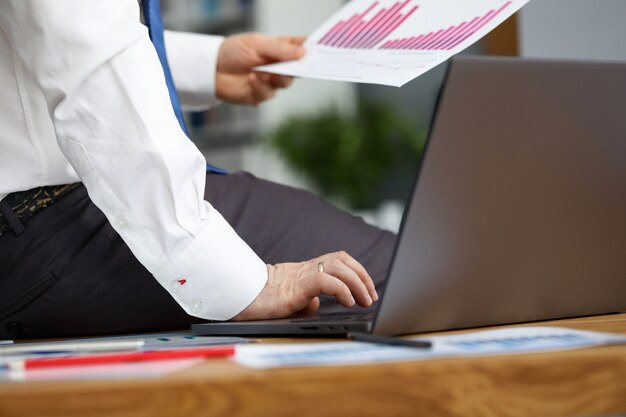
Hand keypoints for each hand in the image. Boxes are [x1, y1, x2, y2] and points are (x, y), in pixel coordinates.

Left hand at [216, 33, 305, 105]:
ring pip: (285, 83)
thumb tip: (302, 53)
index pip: (301, 48)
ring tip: (262, 71)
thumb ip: (279, 49)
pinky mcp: (261, 95)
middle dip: (299, 68)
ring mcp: (271, 81)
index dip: (312, 50)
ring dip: (276, 77)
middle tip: (299, 66)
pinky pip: (268, 93)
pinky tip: (251, 78)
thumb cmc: (232, 51)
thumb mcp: (256, 44)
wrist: (210, 70)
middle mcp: (278, 66)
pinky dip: (260, 86)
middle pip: (299, 69)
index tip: (321, 51)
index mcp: (280, 49)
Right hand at [233, 251, 378, 320]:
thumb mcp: (292, 302)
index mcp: (307, 270)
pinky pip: (326, 281)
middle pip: (343, 260)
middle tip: (372, 296)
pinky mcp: (297, 285)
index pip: (339, 260)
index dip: (357, 270)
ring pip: (339, 267)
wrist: (242, 299)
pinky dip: (342, 290)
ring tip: (365, 300)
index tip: (368, 289)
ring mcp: (302, 274)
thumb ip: (307, 300)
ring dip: (358, 283)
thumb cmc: (264, 301)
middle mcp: (307, 268)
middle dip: (363, 276)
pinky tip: (348, 302)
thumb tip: (317, 304)